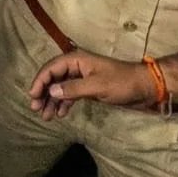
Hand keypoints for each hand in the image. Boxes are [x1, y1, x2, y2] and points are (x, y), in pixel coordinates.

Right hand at [28, 50, 156, 119]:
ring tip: (46, 116)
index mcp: (76, 60)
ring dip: (52, 101)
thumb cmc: (121, 83)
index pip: (51, 68)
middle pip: (53, 78)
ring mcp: (82, 78)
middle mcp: (76, 66)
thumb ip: (73, 89)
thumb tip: (51, 92)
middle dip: (43, 93)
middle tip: (36, 108)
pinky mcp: (89, 88)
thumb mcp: (97, 86)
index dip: (40, 81)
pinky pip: (70, 94)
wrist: (145, 88)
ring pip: (61, 88)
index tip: (32, 96)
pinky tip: (60, 114)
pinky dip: (64, 103)